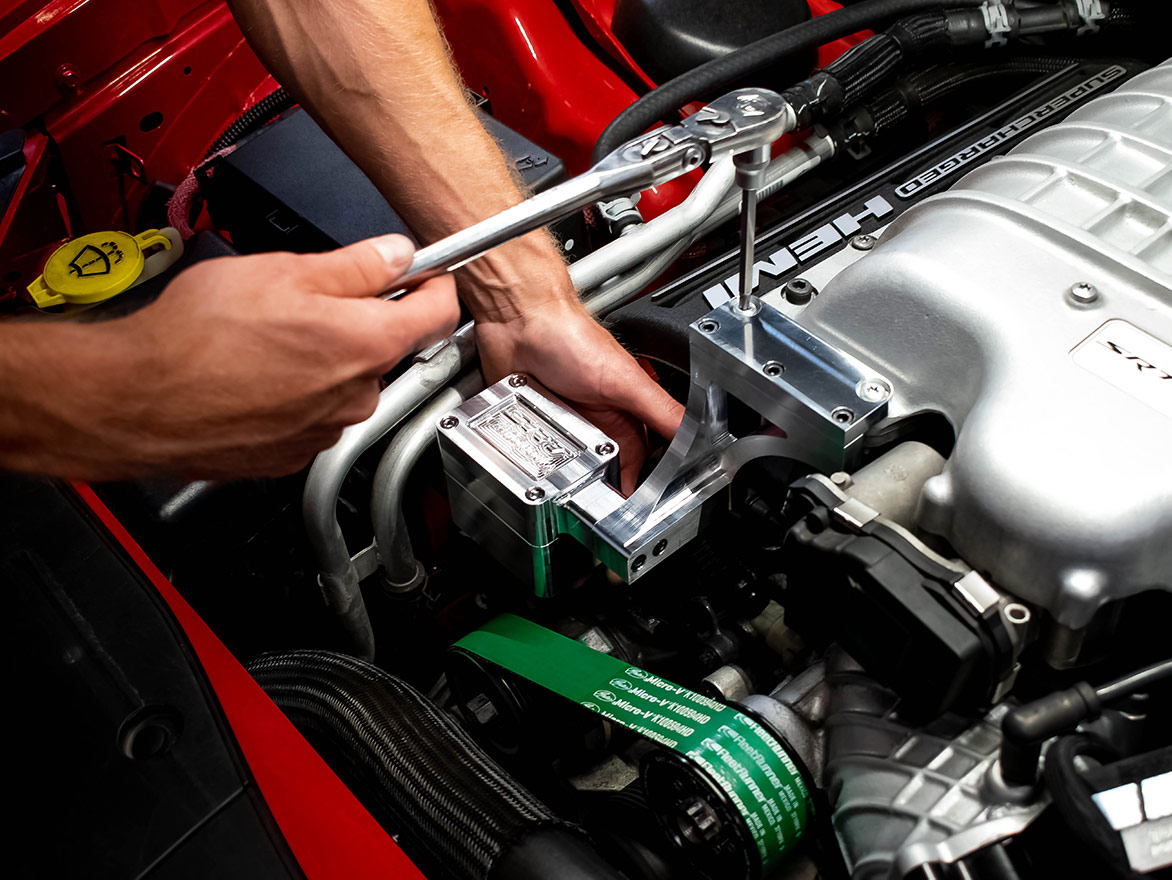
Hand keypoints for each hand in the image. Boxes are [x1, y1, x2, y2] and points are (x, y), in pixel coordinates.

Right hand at [2, 234, 457, 479]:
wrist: (139, 400)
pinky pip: (314, 414)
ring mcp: (326, 429)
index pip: (439, 312)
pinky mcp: (293, 453)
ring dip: (323, 357)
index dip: (435, 284)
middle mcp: (356, 395)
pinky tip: (255, 373)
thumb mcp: (283, 271)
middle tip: (310, 296)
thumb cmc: (198, 338)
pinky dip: (296, 392)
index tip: (426, 272)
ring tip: (268, 338)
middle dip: (360, 319)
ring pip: (347, 381)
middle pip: (386, 347)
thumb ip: (355, 265)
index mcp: (365, 344)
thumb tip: (395, 254)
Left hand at [476, 299, 683, 494]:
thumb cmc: (569, 335)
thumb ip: (661, 408)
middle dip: (610, 488)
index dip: (648, 483)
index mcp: (629, 409)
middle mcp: (600, 417)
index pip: (649, 456)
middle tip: (606, 508)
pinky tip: (544, 467)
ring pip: (577, 466)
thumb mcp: (624, 380)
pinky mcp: (537, 422)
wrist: (518, 319)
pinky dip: (543, 463)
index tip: (644, 506)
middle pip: (612, 468)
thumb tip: (696, 432)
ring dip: (575, 478)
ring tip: (575, 489)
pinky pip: (542, 454)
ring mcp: (568, 422)